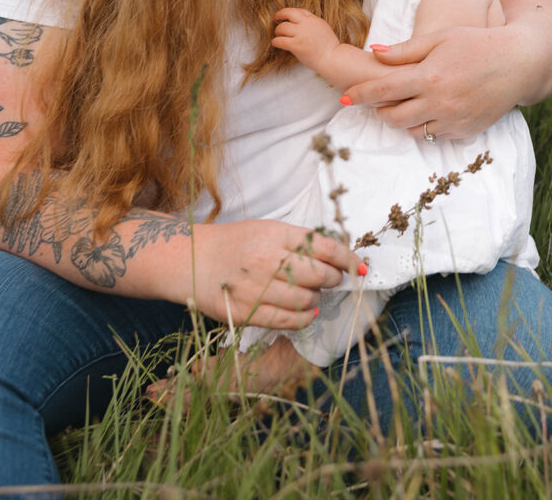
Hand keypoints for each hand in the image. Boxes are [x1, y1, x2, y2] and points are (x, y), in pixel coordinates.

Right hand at [184, 220, 357, 329]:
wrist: (191, 260)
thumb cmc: (235, 243)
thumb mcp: (267, 230)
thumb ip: (299, 242)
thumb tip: (338, 257)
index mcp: (275, 234)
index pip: (324, 246)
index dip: (348, 258)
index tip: (360, 267)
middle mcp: (266, 259)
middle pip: (320, 275)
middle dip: (334, 279)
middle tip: (333, 280)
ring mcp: (255, 287)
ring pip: (307, 300)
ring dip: (317, 299)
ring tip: (311, 294)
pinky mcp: (245, 311)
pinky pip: (288, 320)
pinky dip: (304, 318)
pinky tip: (305, 312)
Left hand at [272, 8, 338, 69]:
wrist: (333, 58)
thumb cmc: (329, 47)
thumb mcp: (323, 28)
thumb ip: (312, 23)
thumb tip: (301, 22)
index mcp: (314, 20)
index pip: (299, 11)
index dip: (290, 13)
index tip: (286, 16)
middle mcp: (307, 24)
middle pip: (288, 13)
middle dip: (279, 15)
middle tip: (275, 18)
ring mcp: (301, 34)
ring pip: (282, 27)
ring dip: (277, 31)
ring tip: (278, 35)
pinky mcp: (296, 45)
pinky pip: (280, 41)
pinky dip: (275, 41)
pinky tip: (275, 43)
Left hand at [343, 25, 522, 139]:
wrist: (519, 63)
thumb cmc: (477, 43)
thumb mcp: (440, 38)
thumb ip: (405, 50)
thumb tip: (373, 53)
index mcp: (429, 76)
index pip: (383, 90)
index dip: (360, 96)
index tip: (344, 98)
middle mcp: (439, 102)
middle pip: (393, 117)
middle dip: (379, 110)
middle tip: (378, 100)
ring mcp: (453, 120)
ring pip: (411, 130)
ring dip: (401, 120)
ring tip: (402, 104)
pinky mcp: (466, 131)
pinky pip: (434, 135)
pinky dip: (425, 126)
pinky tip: (428, 110)